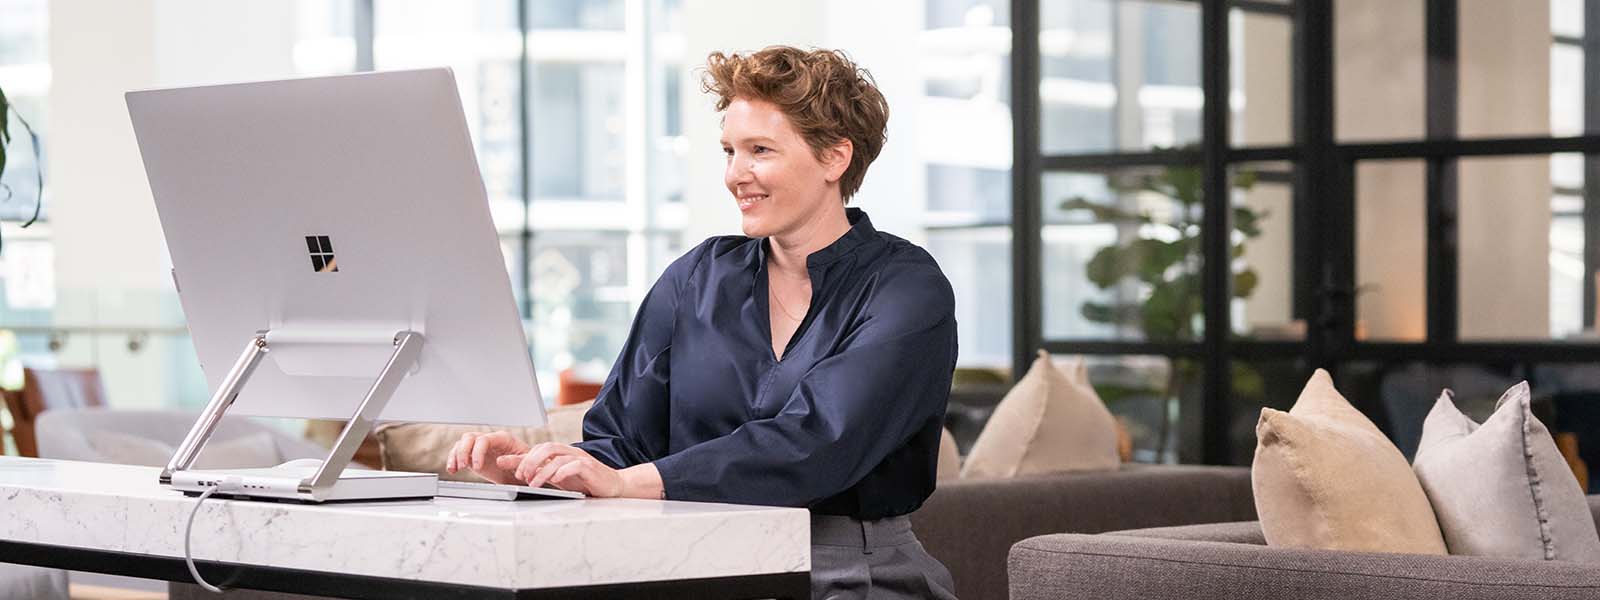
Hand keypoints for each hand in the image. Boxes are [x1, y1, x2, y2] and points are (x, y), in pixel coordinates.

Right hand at [444, 431, 529, 484]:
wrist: (522, 473)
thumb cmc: (527, 464)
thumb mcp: (525, 462)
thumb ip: (514, 461)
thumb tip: (500, 461)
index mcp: (502, 438)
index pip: (484, 439)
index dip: (478, 452)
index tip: (477, 467)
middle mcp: (489, 440)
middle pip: (470, 437)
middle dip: (464, 451)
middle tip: (464, 466)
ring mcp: (480, 447)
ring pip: (462, 443)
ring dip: (456, 455)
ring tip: (456, 469)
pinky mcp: (474, 456)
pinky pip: (459, 453)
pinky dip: (453, 460)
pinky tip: (452, 470)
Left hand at [497, 443, 625, 497]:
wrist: (613, 485)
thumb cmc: (586, 482)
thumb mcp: (560, 478)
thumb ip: (545, 473)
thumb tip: (523, 474)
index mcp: (561, 454)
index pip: (538, 449)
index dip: (520, 456)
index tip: (503, 463)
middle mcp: (569, 452)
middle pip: (546, 448)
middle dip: (529, 461)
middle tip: (520, 475)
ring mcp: (580, 458)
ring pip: (557, 457)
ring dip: (542, 470)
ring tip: (533, 483)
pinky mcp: (590, 467)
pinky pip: (574, 465)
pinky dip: (563, 472)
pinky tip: (556, 480)